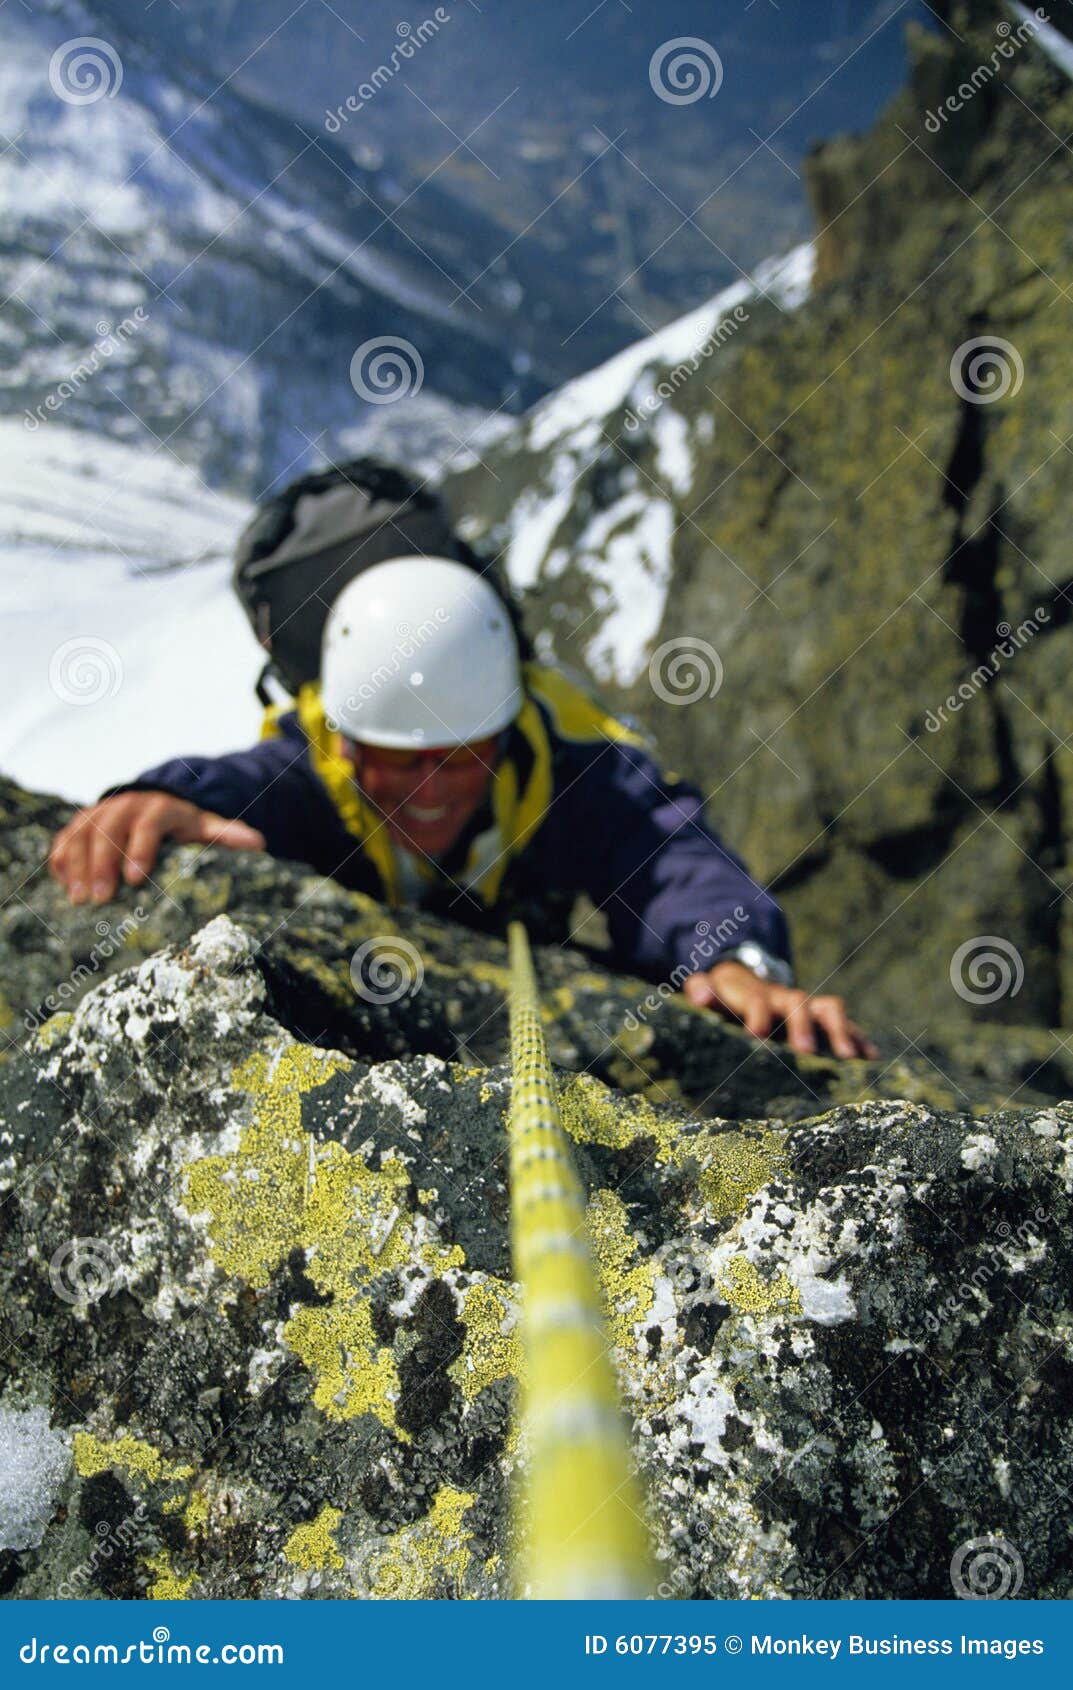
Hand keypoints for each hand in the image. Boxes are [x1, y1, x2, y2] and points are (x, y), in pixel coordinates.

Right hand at [49, 791, 265, 905]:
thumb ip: (227, 835)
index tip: (135, 879)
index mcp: (160, 807)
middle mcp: (126, 805)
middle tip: (101, 898)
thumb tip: (258, 843)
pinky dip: (60, 860)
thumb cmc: (185, 825)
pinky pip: (64, 839)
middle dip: (101, 864)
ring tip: (78, 900)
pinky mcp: (81, 823)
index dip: (140, 849)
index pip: (148, 824)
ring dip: (76, 865)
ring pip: (81, 833)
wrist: (157, 803)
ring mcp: (100, 812)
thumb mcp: (206, 827)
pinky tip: (64, 887)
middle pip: (108, 830)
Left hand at [681, 960, 878, 1058]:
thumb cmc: (725, 999)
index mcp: (754, 994)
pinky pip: (846, 1025)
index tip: (754, 1037)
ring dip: (840, 1030)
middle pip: (798, 1003)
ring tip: (849, 1057)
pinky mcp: (824, 1020)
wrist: (747, 984)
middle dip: (803, 1025)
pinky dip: (859, 1039)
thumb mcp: (708, 992)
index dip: (756, 1016)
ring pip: (829, 1009)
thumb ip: (700, 990)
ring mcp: (808, 1007)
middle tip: (805, 1051)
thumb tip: (699, 995)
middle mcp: (785, 998)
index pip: (756, 1000)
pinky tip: (871, 1059)